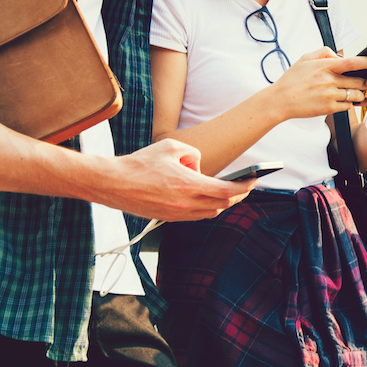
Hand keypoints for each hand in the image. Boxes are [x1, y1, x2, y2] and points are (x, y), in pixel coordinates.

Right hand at [92, 139, 255, 220]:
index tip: (254, 181)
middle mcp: (185, 203)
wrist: (112, 183)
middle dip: (238, 196)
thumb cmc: (139, 163)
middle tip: (246, 187)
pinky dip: (206, 208)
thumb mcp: (171, 147)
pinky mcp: (168, 218)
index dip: (244, 187)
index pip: (226, 191)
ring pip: (210, 212)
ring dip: (222, 203)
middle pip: (222, 204)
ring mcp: (177, 214)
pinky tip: (206, 198)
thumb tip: (200, 166)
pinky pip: (195, 216)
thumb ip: (193, 154)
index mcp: (188, 185)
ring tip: (228, 192)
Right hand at [265, 48, 366, 118]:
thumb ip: (323, 53)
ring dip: (359, 94)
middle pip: (358, 81)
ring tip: (355, 92)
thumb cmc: (292, 79)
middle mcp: (329, 81)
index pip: (352, 63)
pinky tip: (345, 100)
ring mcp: (330, 96)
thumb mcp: (304, 59)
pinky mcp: (329, 109)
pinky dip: (349, 103)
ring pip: (356, 95)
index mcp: (324, 66)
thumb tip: (339, 55)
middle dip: (366, 82)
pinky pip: (348, 106)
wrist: (280, 100)